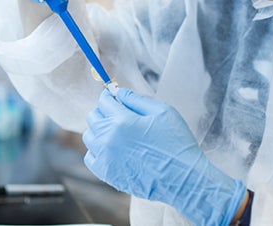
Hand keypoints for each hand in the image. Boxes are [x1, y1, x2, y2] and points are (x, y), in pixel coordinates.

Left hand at [83, 88, 246, 225]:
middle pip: (93, 117)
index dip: (109, 95)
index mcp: (122, 121)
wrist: (184, 179)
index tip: (114, 95)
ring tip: (116, 131)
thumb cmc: (177, 144)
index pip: (104, 101)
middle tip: (118, 113)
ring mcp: (106, 158)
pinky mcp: (107, 174)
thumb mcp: (163, 112)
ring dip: (99, 129)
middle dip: (104, 110)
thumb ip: (137, 99)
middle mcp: (109, 139)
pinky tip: (112, 148)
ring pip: (89, 136)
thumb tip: (119, 92)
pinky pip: (90, 157)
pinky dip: (97, 150)